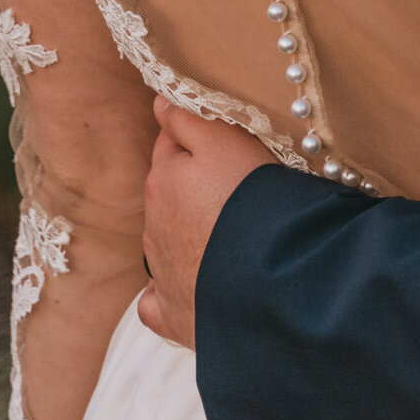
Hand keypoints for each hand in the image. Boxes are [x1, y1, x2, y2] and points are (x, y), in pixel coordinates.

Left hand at [139, 97, 274, 348]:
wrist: (266, 276)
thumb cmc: (251, 200)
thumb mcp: (226, 143)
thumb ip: (188, 121)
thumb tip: (158, 105)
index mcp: (163, 182)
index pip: (170, 145)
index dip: (192, 135)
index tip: (219, 134)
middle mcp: (153, 227)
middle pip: (167, 193)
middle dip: (188, 185)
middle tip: (231, 180)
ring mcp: (161, 274)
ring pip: (163, 242)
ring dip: (185, 231)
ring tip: (225, 229)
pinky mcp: (173, 314)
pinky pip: (158, 301)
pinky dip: (167, 291)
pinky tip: (189, 283)